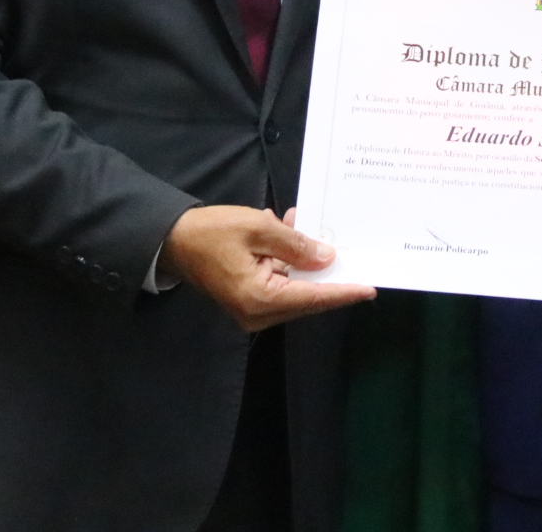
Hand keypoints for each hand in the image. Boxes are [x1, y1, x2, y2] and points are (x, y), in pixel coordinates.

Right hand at [161, 205, 374, 331]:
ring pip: (295, 292)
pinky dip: (290, 264)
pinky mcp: (248, 301)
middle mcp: (257, 314)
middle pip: (307, 299)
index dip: (343, 291)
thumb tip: (326, 258)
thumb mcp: (257, 228)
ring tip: (314, 231)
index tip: (370, 288)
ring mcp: (251, 311)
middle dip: (330, 276)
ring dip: (307, 265)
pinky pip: (280, 285)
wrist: (171, 240)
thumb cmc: (211, 232)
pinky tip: (292, 234)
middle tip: (355, 256)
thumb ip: (295, 244)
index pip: (312, 298)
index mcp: (259, 299)